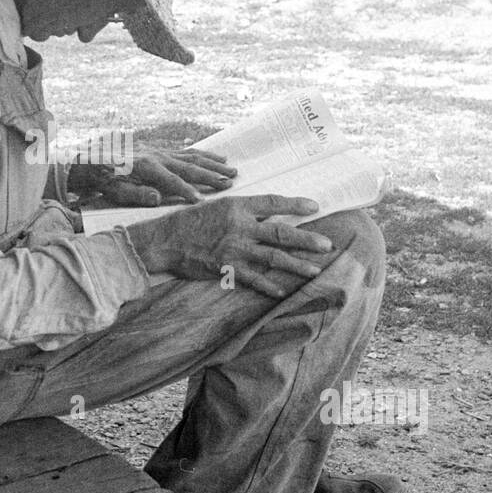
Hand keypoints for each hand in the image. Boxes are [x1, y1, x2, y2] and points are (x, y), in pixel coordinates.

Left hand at [70, 144, 236, 206]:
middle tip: (231, 183)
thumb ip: (136, 195)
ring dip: (212, 163)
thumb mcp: (115, 191)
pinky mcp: (160, 149)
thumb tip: (157, 199)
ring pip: (192, 155)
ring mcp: (160, 150)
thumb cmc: (103, 180)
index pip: (172, 181)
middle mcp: (156, 155)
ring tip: (231, 168)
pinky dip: (202, 154)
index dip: (188, 191)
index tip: (202, 202)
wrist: (92, 160)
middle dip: (211, 175)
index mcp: (146, 167)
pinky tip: (214, 157)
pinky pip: (185, 151)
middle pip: (189, 165)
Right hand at [125, 194, 333, 296]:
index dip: (295, 204)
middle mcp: (240, 226)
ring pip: (273, 258)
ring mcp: (235, 249)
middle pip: (281, 233)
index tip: (315, 207)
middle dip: (307, 240)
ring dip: (297, 265)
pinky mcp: (226, 268)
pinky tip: (283, 290)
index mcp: (237, 206)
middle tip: (327, 244)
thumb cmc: (189, 221)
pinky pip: (254, 279)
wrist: (164, 240)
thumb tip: (267, 217)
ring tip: (315, 270)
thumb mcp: (216, 207)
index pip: (273, 202)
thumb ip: (241, 211)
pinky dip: (269, 285)